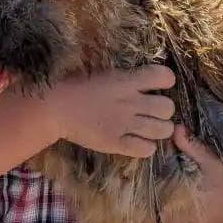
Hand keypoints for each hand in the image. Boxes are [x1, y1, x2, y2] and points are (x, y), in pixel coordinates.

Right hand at [45, 64, 175, 157]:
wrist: (55, 108)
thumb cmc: (75, 86)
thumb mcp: (105, 73)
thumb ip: (127, 78)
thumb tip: (144, 79)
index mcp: (127, 81)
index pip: (165, 77)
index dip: (165, 81)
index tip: (157, 85)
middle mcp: (131, 103)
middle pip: (168, 108)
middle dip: (163, 109)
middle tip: (151, 111)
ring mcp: (125, 125)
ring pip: (164, 130)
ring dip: (160, 129)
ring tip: (149, 128)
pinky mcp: (117, 144)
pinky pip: (147, 149)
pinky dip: (146, 147)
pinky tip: (137, 142)